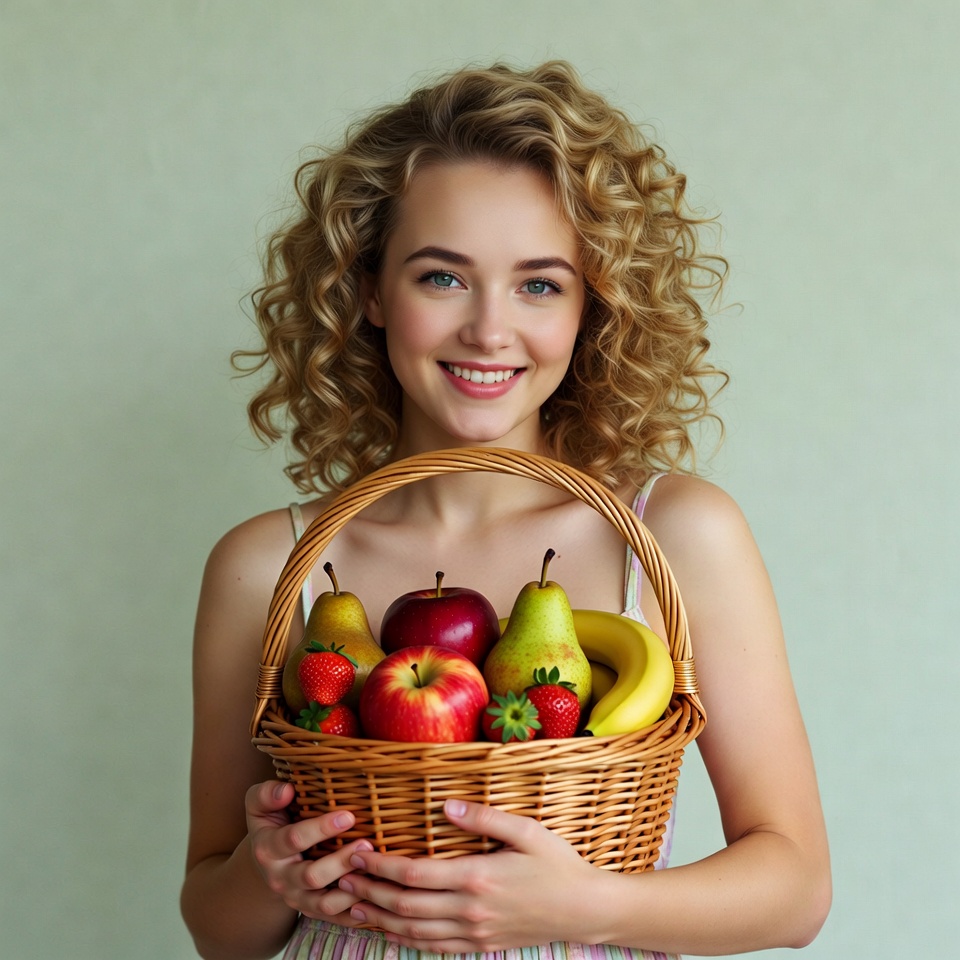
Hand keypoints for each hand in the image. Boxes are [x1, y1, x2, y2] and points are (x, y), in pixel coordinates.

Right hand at [245, 780, 372, 922]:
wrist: (267, 859)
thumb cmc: (271, 821)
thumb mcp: (259, 804)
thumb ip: (267, 794)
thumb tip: (287, 790)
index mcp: (268, 849)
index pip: (294, 840)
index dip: (321, 828)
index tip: (348, 816)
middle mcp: (280, 879)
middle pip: (312, 876)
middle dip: (341, 862)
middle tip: (368, 844)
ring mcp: (297, 898)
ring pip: (325, 903)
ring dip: (352, 890)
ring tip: (375, 871)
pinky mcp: (312, 911)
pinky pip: (336, 918)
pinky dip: (357, 913)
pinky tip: (377, 899)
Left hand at [338, 798, 605, 952]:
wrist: (584, 910)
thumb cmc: (558, 864)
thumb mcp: (527, 831)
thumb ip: (484, 817)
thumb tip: (444, 806)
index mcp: (477, 878)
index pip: (415, 874)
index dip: (381, 865)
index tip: (358, 851)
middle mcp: (470, 910)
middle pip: (405, 905)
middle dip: (369, 890)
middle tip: (340, 876)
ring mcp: (474, 933)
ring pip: (413, 932)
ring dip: (379, 917)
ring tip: (352, 902)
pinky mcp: (479, 945)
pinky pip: (432, 946)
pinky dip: (404, 939)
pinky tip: (388, 929)